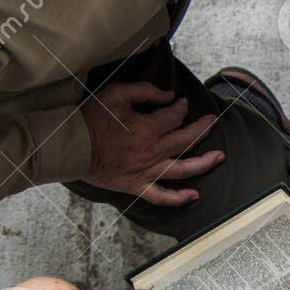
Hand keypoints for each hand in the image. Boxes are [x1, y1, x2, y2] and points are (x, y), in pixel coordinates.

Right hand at [79, 82, 222, 205]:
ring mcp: (146, 170)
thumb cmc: (90, 119)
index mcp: (148, 128)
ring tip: (219, 157)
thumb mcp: (115, 94)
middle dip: (202, 129)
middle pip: (186, 140)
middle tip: (212, 121)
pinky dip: (177, 198)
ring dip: (204, 163)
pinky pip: (160, 196)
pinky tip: (193, 196)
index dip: (181, 107)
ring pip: (183, 169)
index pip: (175, 116)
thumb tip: (169, 95)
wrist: (69, 146)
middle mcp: (152, 151)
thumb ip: (145, 91)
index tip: (181, 103)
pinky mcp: (136, 185)